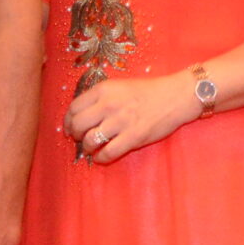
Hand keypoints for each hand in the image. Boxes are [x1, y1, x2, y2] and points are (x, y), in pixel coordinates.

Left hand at [65, 73, 194, 163]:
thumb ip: (100, 97)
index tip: (70, 128)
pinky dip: (101, 158)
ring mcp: (120, 122)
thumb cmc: (148, 91)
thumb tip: (81, 114)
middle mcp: (108, 105)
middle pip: (77, 125)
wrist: (175, 97)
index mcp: (103, 90)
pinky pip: (108, 153)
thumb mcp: (119, 86)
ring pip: (90, 140)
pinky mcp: (133, 138)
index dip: (68, 121)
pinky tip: (102, 157)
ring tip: (92, 148)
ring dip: (88, 148)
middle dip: (75, 135)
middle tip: (80, 138)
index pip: (73, 108)